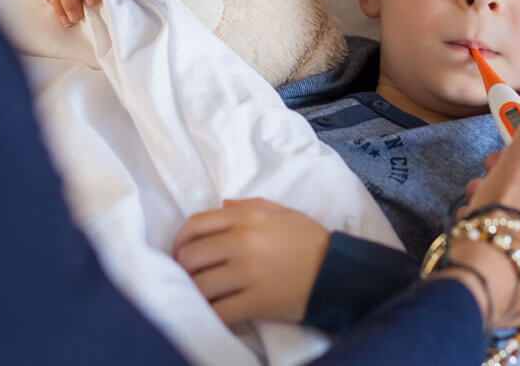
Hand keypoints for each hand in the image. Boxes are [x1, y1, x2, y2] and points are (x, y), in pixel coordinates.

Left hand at [172, 198, 330, 325]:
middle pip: (191, 255)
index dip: (180, 240)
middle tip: (190, 276)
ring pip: (200, 285)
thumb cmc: (309, 240)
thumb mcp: (282, 212)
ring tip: (200, 295)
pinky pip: (220, 312)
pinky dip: (212, 315)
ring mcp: (248, 273)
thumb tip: (221, 205)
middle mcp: (243, 242)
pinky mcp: (257, 302)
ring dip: (195, 293)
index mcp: (247, 218)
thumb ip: (248, 206)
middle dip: (183, 268)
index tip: (181, 251)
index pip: (196, 224)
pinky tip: (215, 313)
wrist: (338, 271)